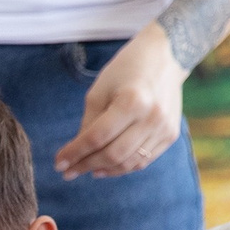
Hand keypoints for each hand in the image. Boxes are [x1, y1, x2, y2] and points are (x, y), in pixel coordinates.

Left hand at [55, 25, 183, 179]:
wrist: (166, 57)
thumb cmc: (126, 70)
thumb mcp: (100, 90)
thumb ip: (89, 123)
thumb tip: (77, 153)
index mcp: (131, 102)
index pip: (97, 137)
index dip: (75, 153)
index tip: (59, 163)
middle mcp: (151, 117)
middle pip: (113, 154)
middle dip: (86, 165)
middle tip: (68, 172)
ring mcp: (164, 128)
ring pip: (129, 162)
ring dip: (104, 170)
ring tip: (86, 170)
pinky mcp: (170, 134)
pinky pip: (144, 160)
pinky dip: (123, 167)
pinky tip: (106, 168)